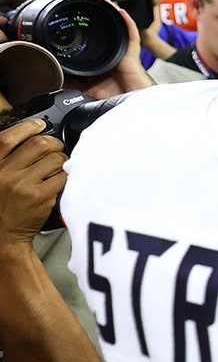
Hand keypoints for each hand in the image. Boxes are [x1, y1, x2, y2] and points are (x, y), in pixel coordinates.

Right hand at [0, 119, 65, 246]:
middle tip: (56, 149)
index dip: (28, 127)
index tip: (39, 125)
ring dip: (62, 162)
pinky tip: (59, 183)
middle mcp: (4, 173)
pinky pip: (63, 176)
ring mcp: (23, 185)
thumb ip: (7, 159)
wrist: (2, 236)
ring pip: (56, 159)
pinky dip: (66, 177)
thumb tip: (31, 137)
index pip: (8, 137)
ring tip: (57, 170)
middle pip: (39, 144)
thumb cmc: (1, 206)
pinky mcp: (41, 197)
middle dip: (54, 144)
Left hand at [63, 0, 153, 98]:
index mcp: (103, 58)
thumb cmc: (116, 97)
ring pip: (118, 26)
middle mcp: (114, 51)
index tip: (76, 13)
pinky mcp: (132, 52)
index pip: (95, 37)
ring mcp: (123, 50)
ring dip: (110, 11)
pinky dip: (127, 21)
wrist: (130, 103)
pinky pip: (131, 34)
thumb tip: (54, 79)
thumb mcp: (87, 90)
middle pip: (107, 26)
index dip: (88, 24)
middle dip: (98, 12)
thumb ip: (72, 84)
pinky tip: (119, 11)